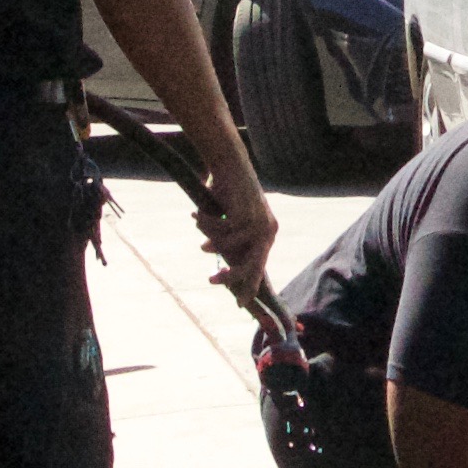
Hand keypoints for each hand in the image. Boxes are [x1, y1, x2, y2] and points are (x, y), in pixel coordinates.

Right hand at [196, 169, 280, 298]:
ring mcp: (260, 223)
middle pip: (251, 267)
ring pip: (230, 248)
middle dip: (230, 278)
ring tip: (200, 228)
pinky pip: (222, 232)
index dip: (249, 286)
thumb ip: (228, 242)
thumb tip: (217, 259)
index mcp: (265, 236)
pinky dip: (208, 226)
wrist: (230, 164)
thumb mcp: (230, 222)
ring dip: (210, 239)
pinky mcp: (247, 215)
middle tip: (210, 280)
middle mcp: (268, 232)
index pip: (259, 268)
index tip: (238, 304)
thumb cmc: (227, 193)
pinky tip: (199, 215)